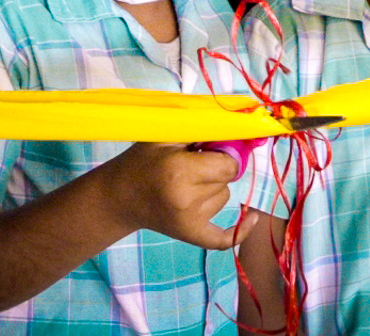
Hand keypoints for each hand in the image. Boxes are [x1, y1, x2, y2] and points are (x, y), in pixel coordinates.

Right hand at [99, 142, 238, 249]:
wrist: (119, 197)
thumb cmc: (141, 162)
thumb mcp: (165, 136)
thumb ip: (199, 130)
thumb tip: (236, 129)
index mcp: (180, 171)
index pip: (228, 164)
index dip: (223, 153)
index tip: (211, 148)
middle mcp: (187, 198)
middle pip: (227, 180)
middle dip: (217, 169)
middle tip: (195, 164)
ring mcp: (189, 221)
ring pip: (224, 198)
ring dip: (214, 188)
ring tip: (188, 183)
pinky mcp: (190, 236)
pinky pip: (223, 238)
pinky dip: (239, 230)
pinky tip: (250, 218)